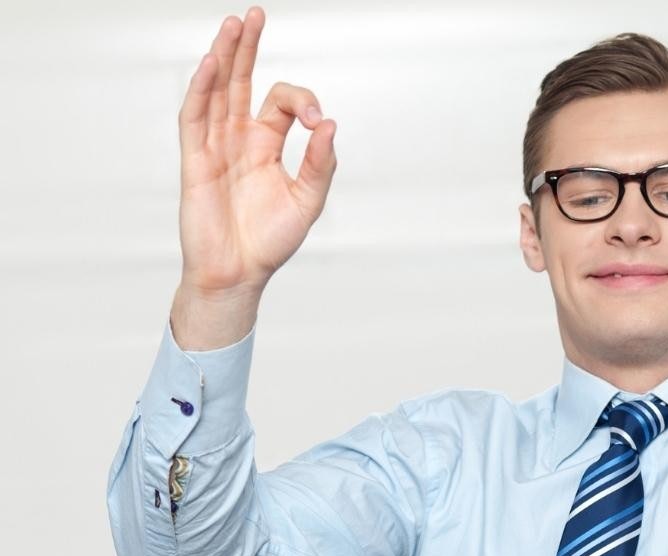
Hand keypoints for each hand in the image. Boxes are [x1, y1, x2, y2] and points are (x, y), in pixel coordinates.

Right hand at [178, 6, 336, 297]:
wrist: (239, 274)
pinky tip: (210, 65)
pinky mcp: (195, 162)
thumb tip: (328, 124)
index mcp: (266, 145)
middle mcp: (239, 139)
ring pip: (216, 92)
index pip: (281, 103)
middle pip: (241, 82)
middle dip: (247, 48)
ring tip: (234, 24)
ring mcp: (215, 147)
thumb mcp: (308, 201)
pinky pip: (195, 120)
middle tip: (255, 14)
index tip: (315, 120)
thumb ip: (320, 163)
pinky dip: (201, 92)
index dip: (301, 101)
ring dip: (224, 58)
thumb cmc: (270, 241)